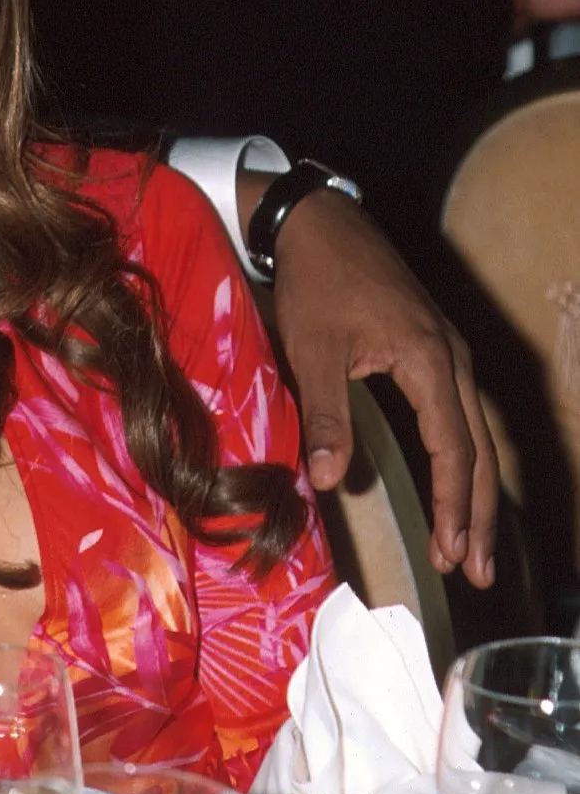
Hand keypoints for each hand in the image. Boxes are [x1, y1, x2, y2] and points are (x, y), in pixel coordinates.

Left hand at [269, 189, 497, 585]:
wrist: (318, 222)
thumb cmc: (316, 282)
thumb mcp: (313, 350)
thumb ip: (326, 415)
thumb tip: (329, 479)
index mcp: (429, 361)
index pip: (454, 448)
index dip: (454, 505)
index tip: (451, 553)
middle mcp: (452, 359)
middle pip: (480, 449)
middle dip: (479, 514)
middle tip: (475, 571)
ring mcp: (448, 353)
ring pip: (476, 433)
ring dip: (476, 491)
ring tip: (473, 545)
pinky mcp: (434, 348)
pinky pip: (463, 414)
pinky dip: (465, 457)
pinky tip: (458, 482)